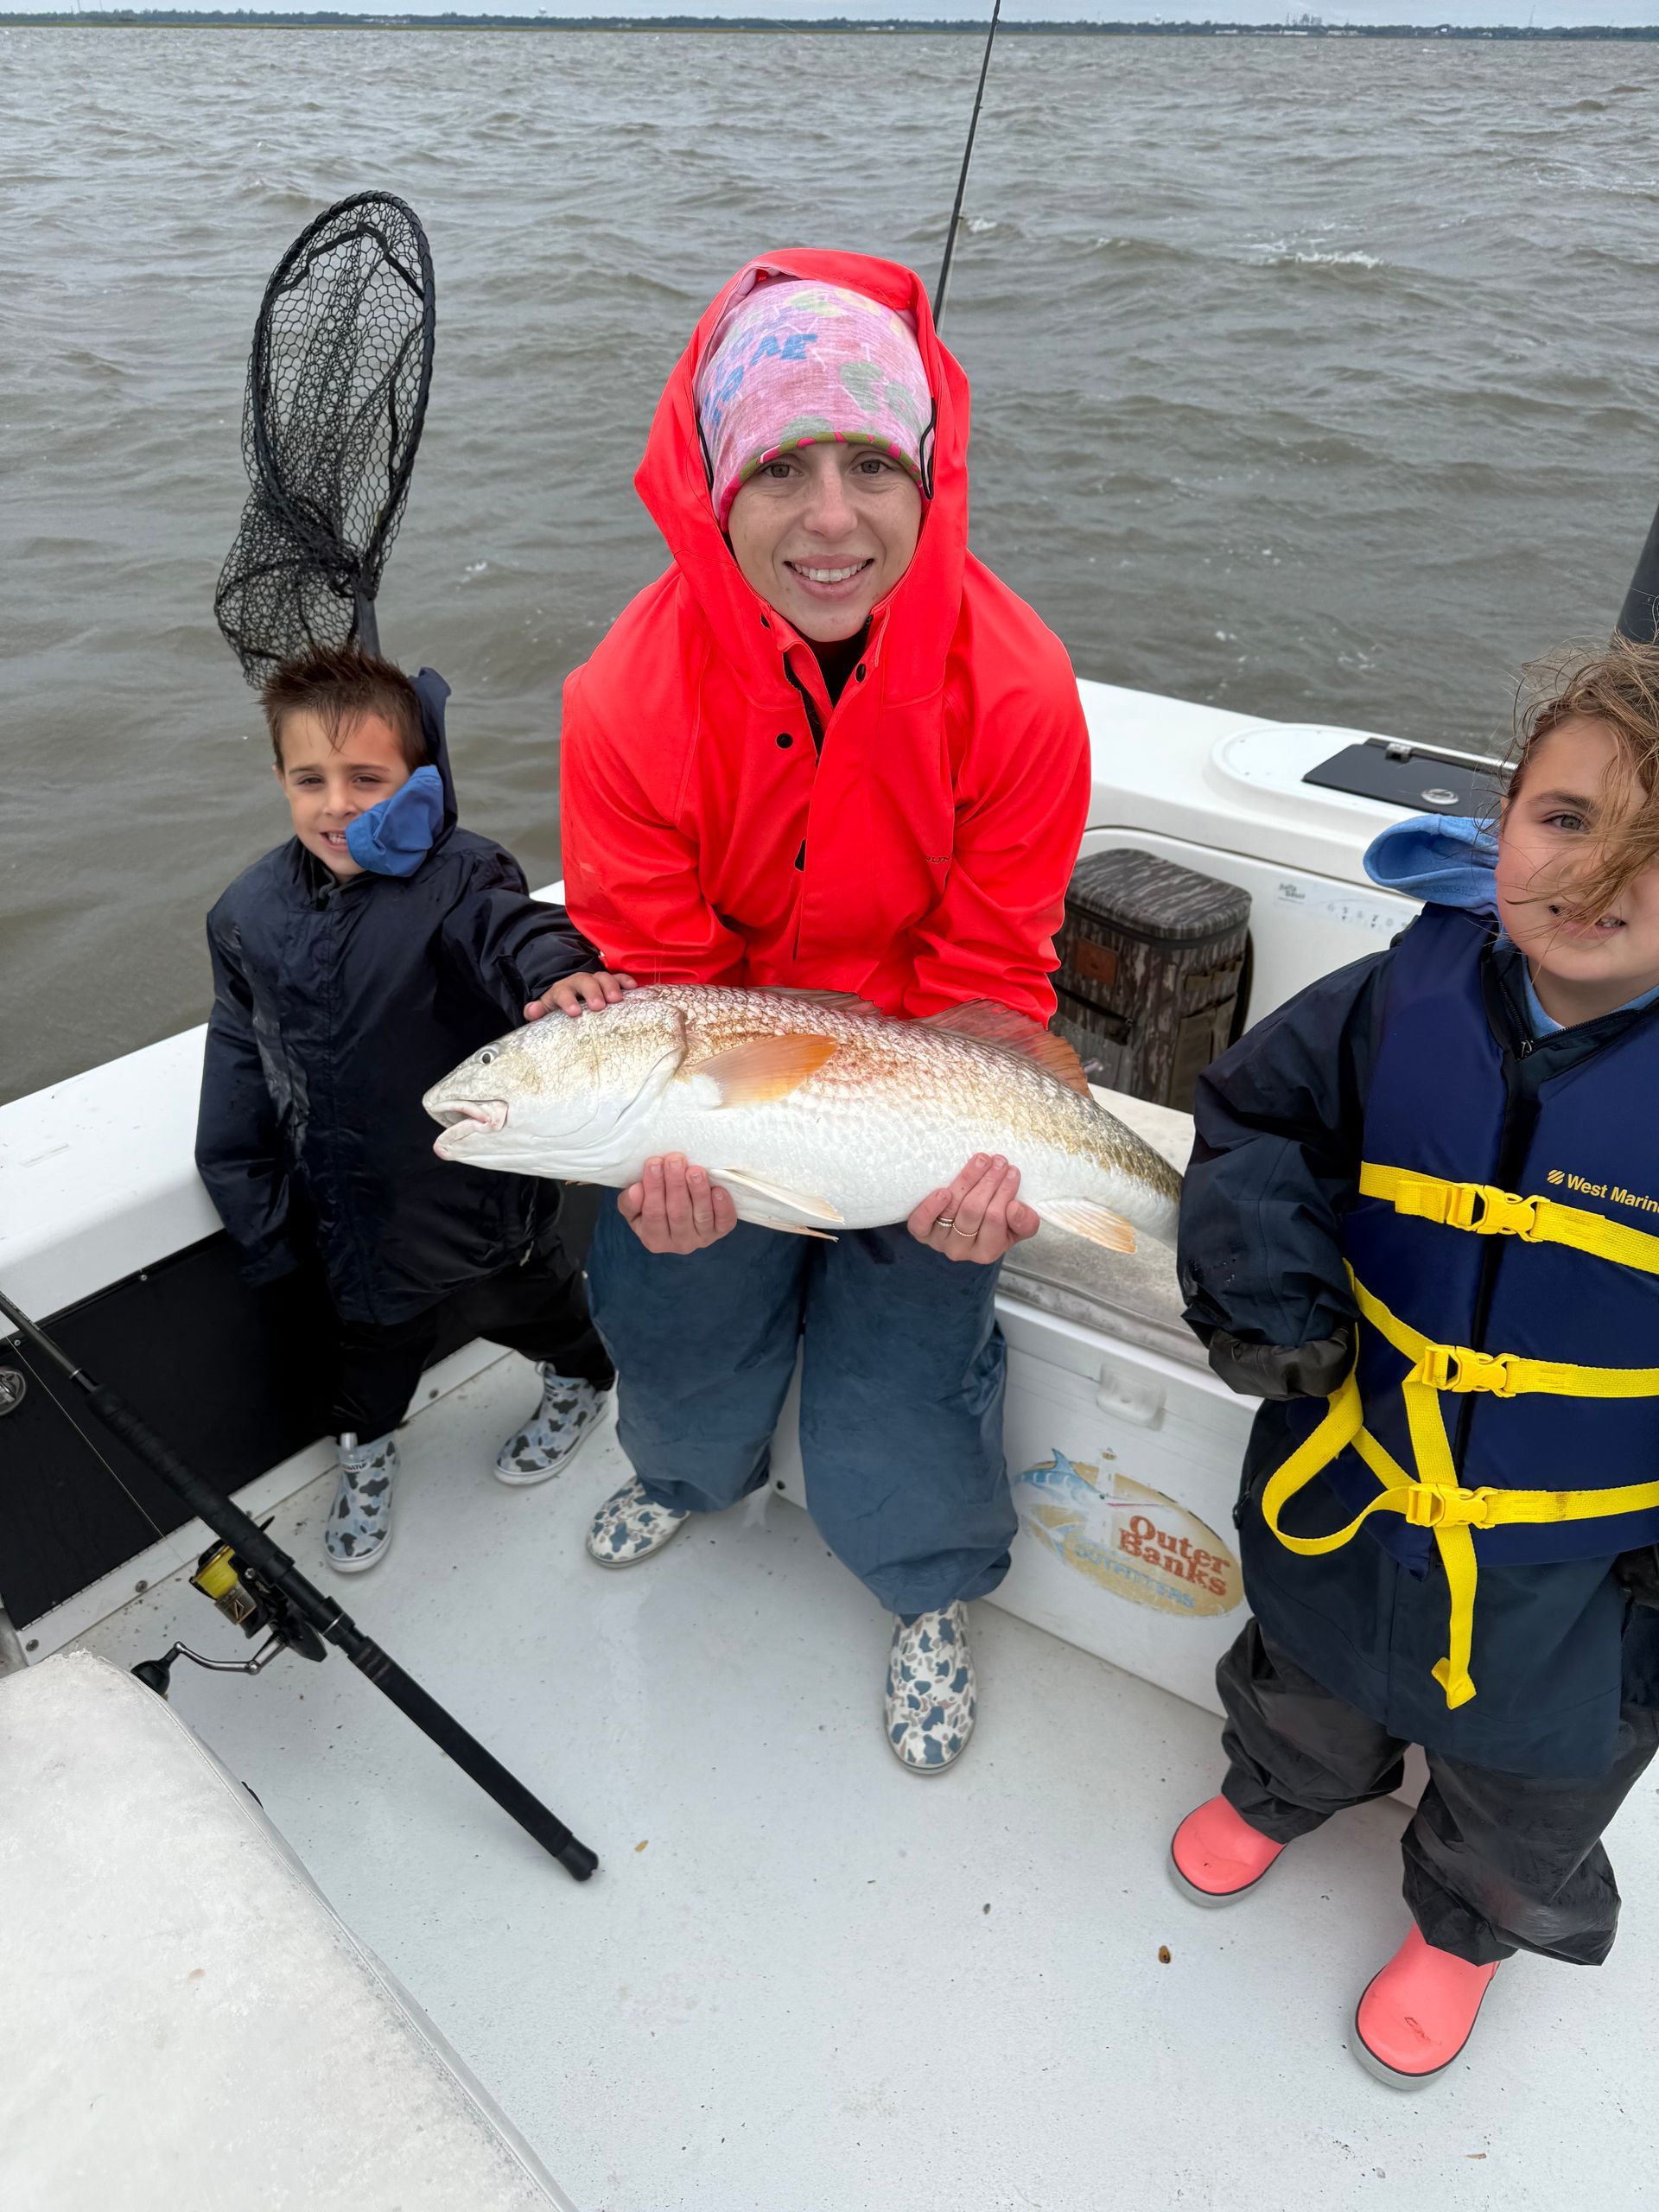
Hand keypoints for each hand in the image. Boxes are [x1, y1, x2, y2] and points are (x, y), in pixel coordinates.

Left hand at [524, 970, 636, 1021]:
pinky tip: (633, 988)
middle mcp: (579, 982)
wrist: (571, 995)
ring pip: (602, 977)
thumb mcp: (546, 1009)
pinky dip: (625, 981)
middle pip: (584, 981)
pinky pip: (618, 977)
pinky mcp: (611, 983)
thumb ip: (537, 1010)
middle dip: (592, 992)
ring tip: (617, 999)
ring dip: (610, 986)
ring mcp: (596, 981)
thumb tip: (531, 1011)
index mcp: (562, 990)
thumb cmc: (560, 1007)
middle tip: (598, 1006)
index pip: (562, 992)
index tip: (574, 1012)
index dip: (568, 1000)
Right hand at [619, 1154, 737, 1254]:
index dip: (653, 1188)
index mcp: (653, 1239)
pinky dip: (722, 1207)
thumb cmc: (654, 1205)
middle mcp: (679, 1244)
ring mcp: (702, 1239)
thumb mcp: (634, 1207)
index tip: (654, 1163)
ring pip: (701, 1215)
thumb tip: (635, 1190)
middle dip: (676, 1185)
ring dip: (698, 1191)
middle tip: (675, 1160)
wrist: (678, 1211)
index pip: (653, 1213)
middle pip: (678, 1213)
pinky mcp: (720, 1231)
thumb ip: (630, 1202)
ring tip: (695, 1170)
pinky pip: (725, 1222)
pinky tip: (718, 1190)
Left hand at [908, 1154, 1038, 1264]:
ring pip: (952, 1208)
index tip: (1013, 1171)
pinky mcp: (920, 1232)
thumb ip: (1024, 1222)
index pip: (996, 1218)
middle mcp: (961, 1250)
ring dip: (967, 1180)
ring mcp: (938, 1241)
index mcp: (987, 1252)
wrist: (959, 1230)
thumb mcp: (1014, 1228)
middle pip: (974, 1210)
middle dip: (989, 1181)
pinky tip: (943, 1191)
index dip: (1005, 1192)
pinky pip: (921, 1221)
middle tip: (999, 1161)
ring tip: (982, 1161)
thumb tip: (1015, 1207)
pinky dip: (931, 1206)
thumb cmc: (989, 1225)